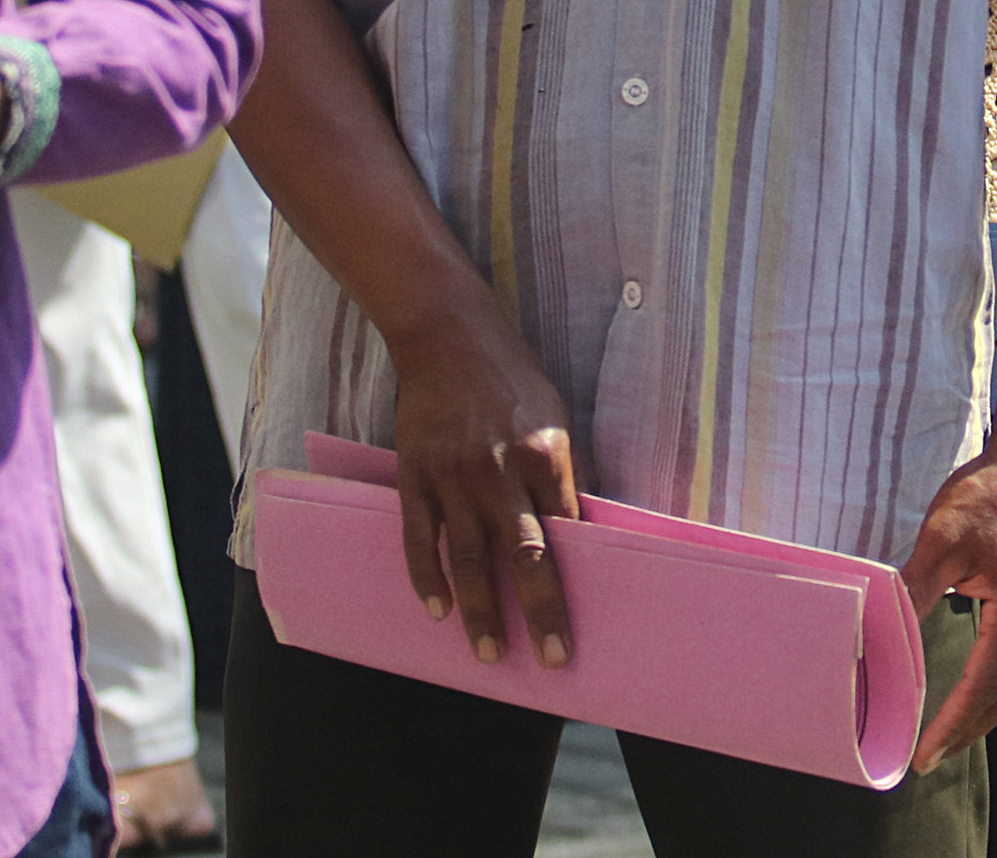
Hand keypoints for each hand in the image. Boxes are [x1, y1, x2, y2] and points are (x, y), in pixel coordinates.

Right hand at [385, 306, 581, 667]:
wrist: (448, 337)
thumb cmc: (512, 381)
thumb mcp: (554, 419)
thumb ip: (560, 477)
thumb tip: (573, 534)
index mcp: (545, 454)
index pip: (566, 532)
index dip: (573, 581)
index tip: (581, 624)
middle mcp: (500, 469)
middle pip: (524, 553)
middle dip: (539, 610)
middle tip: (550, 658)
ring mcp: (453, 474)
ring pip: (467, 556)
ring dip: (480, 609)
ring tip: (487, 652)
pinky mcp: (415, 473)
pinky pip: (418, 536)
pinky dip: (426, 577)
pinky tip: (437, 610)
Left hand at [897, 443, 996, 771]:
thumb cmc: (990, 494)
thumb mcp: (942, 538)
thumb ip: (915, 588)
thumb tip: (881, 628)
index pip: (984, 685)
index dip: (953, 724)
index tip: (925, 753)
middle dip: (969, 731)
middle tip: (931, 757)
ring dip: (987, 714)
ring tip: (951, 735)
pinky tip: (979, 691)